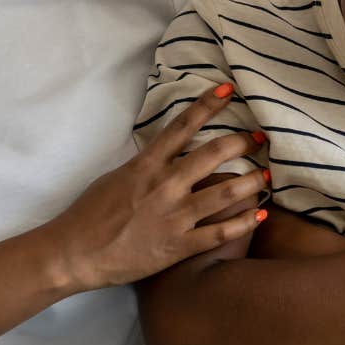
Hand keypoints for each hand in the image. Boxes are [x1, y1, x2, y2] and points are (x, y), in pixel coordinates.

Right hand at [42, 83, 269, 290]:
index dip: (207, 105)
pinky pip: (219, 232)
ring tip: (268, 175)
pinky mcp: (178, 246)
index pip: (182, 126)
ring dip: (253, 181)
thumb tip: (163, 156)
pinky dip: (244, 222)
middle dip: (242, 141)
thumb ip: (145, 166)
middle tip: (261, 137)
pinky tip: (261, 214)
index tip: (227, 90)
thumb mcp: (116, 177)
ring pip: (225, 192)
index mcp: (146, 165)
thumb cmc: (90, 215)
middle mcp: (165, 186)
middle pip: (213, 154)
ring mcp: (174, 216)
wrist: (76, 254)